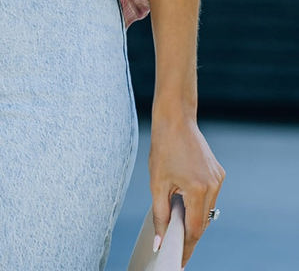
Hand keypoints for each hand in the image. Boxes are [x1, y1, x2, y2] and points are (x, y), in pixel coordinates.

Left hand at [149, 112, 224, 267]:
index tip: (179, 260)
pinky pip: (209, 196)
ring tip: (176, 221)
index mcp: (198, 189)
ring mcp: (218, 179)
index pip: (195, 230)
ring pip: (206, 210)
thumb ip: (160, 215)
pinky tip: (185, 201)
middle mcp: (213, 185)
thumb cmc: (164, 147)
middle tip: (174, 245)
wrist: (175, 119)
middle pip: (202, 222)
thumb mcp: (157, 183)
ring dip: (193, 217)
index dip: (186, 247)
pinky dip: (198, 203)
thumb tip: (160, 241)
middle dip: (188, 234)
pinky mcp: (218, 173)